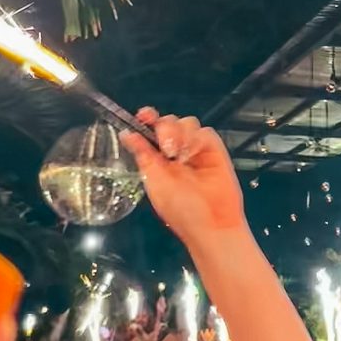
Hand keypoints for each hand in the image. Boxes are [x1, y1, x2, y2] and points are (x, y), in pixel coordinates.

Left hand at [123, 111, 245, 248]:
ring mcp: (195, 150)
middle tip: (166, 148)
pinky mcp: (214, 150)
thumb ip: (144, 156)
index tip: (143, 116)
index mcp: (158, 160)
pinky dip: (196, 140)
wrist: (211, 224)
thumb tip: (126, 134)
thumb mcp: (156, 183)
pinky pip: (205, 132)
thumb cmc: (182, 212)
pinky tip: (192, 155)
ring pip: (187, 122)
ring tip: (180, 156)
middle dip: (164, 127)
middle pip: (168, 121)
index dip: (146, 119)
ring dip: (180, 135)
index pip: (150, 131)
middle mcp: (176, 152)